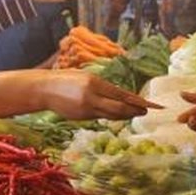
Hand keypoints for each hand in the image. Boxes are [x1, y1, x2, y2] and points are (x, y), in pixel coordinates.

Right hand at [38, 70, 159, 120]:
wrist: (44, 89)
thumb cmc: (66, 79)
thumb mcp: (86, 77)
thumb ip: (102, 87)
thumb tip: (121, 96)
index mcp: (94, 83)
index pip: (121, 94)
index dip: (137, 101)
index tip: (150, 104)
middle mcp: (91, 97)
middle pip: (119, 108)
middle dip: (134, 111)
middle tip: (145, 111)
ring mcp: (86, 109)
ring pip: (111, 115)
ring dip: (124, 115)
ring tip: (134, 113)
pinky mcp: (82, 117)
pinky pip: (101, 117)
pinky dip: (111, 115)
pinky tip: (118, 114)